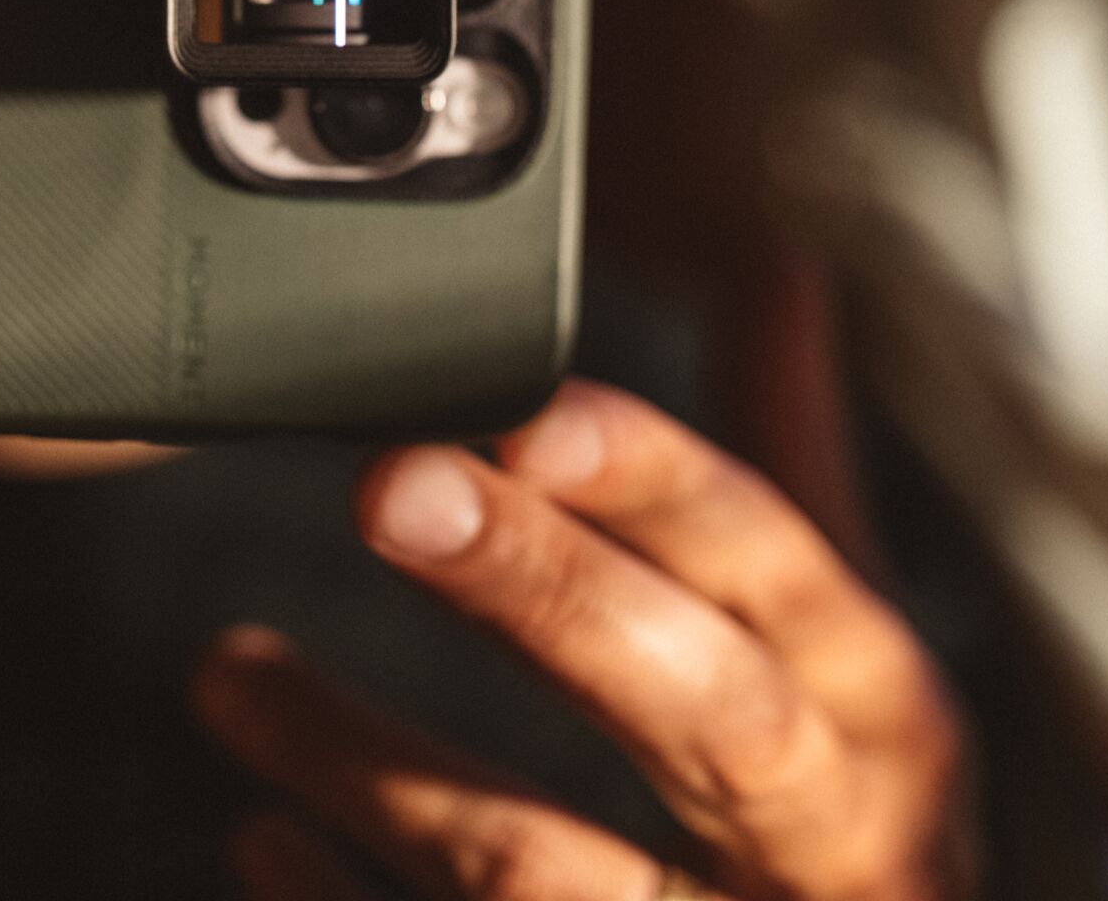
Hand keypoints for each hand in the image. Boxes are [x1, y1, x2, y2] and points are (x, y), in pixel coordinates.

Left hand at [195, 380, 965, 900]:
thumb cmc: (840, 806)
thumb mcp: (841, 644)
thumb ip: (792, 461)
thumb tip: (780, 267)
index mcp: (881, 710)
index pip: (776, 565)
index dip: (655, 487)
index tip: (523, 410)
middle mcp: (838, 846)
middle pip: (703, 713)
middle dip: (544, 591)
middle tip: (386, 485)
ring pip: (540, 870)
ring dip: (370, 766)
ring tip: (227, 670)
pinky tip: (261, 837)